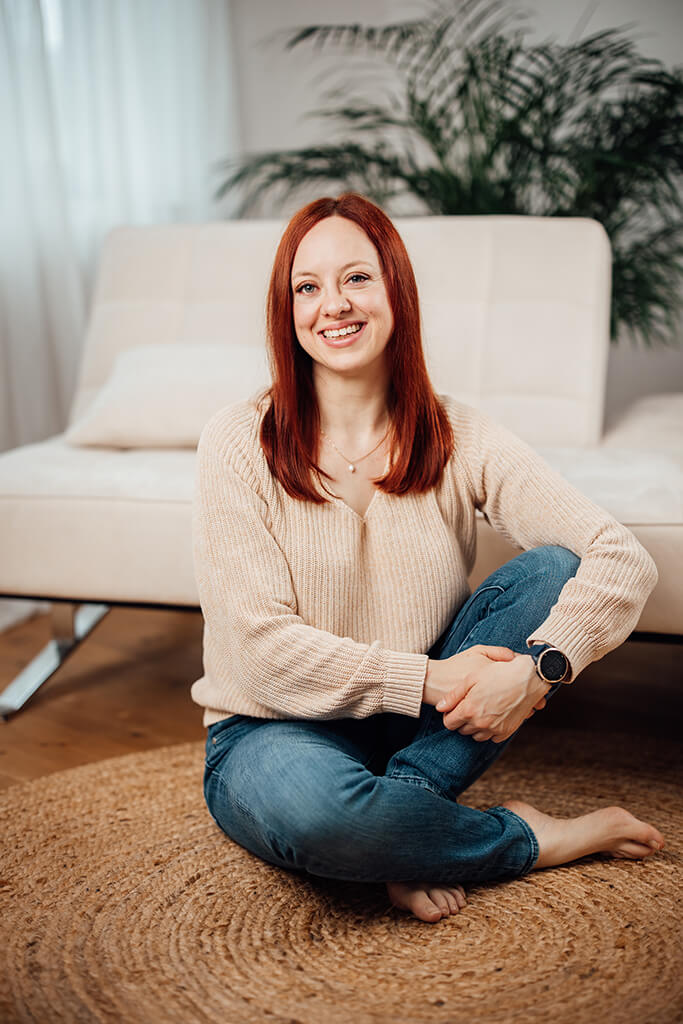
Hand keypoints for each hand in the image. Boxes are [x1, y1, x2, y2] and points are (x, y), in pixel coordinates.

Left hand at [423, 645, 549, 742]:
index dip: (449, 715)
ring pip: (477, 736)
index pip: (449, 723)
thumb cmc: (498, 673)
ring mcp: (495, 729)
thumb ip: (453, 696)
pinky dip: (490, 730)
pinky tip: (492, 716)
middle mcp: (481, 723)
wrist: (528, 677)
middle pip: (462, 730)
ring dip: (475, 727)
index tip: (454, 708)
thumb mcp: (472, 678)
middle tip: (468, 707)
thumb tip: (440, 708)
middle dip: (462, 720)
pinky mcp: (507, 731)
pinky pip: (492, 737)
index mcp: (469, 710)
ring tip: (480, 712)